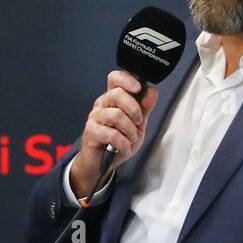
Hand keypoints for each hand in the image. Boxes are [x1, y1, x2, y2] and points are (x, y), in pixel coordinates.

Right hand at [69, 71, 158, 198]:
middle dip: (134, 109)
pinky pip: (111, 134)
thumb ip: (145, 108)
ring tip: (130, 139)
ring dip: (129, 130)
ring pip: (116, 115)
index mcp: (113, 99)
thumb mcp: (138, 125)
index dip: (127, 80)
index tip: (138, 88)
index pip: (115, 78)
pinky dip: (123, 143)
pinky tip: (123, 148)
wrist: (103, 164)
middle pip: (117, 94)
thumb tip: (152, 91)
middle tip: (138, 122)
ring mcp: (95, 117)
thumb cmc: (118, 142)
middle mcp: (102, 104)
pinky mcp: (91, 132)